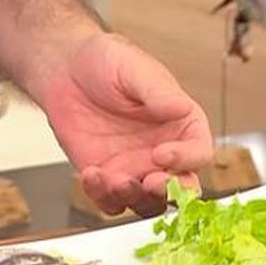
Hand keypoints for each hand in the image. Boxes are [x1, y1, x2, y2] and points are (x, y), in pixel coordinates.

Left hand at [39, 33, 211, 215]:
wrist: (65, 70)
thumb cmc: (108, 62)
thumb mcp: (135, 69)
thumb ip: (158, 91)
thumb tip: (180, 108)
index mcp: (182, 126)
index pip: (199, 152)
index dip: (186, 159)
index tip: (162, 153)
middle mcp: (164, 153)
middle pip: (180, 187)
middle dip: (168, 191)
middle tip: (150, 182)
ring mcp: (136, 169)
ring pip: (146, 202)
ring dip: (134, 198)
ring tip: (114, 180)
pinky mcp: (107, 179)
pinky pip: (110, 201)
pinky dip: (102, 196)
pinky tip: (90, 175)